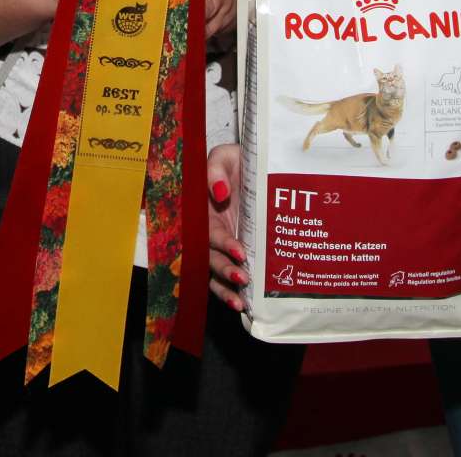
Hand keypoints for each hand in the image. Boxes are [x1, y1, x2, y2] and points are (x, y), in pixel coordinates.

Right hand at [207, 143, 246, 309]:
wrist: (256, 163)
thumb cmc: (237, 160)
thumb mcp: (224, 156)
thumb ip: (215, 169)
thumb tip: (219, 192)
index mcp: (205, 210)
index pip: (209, 231)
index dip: (221, 243)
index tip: (238, 251)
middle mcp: (212, 230)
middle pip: (211, 257)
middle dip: (224, 269)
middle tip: (241, 277)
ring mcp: (224, 243)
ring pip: (217, 271)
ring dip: (226, 287)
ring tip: (240, 300)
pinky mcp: (236, 251)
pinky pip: (227, 275)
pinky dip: (230, 291)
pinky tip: (242, 303)